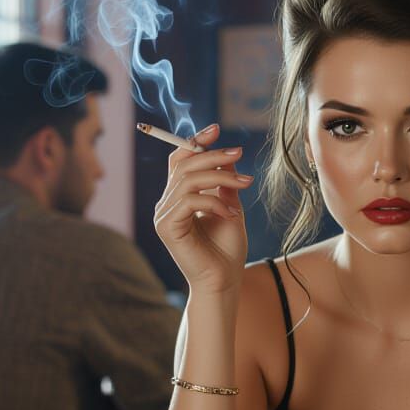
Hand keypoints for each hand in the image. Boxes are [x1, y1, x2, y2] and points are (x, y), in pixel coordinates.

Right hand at [153, 124, 250, 295]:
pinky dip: (214, 203)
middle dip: (213, 155)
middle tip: (240, 153)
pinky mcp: (167, 228)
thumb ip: (224, 183)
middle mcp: (166, 204)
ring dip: (220, 177)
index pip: (179, 160)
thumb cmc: (227, 249)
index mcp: (177, 198)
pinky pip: (189, 201)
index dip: (194, 141)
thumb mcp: (230, 207)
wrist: (223, 281)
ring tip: (245, 184)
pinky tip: (231, 214)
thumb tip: (227, 155)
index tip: (216, 128)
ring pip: (188, 180)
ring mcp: (163, 216)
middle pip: (183, 165)